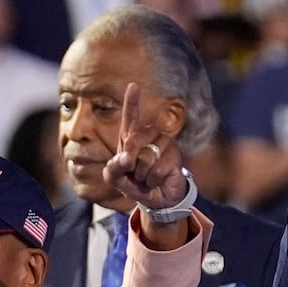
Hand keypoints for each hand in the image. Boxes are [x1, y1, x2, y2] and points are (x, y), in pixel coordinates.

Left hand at [104, 82, 189, 211]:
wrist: (157, 200)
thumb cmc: (136, 185)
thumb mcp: (117, 180)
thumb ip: (112, 170)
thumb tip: (125, 159)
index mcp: (132, 138)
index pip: (131, 117)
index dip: (132, 102)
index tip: (133, 86)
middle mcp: (150, 137)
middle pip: (133, 139)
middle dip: (129, 161)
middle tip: (133, 172)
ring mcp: (164, 144)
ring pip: (146, 156)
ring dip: (142, 174)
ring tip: (147, 177)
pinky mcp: (175, 156)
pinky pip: (157, 169)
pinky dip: (153, 180)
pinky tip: (157, 180)